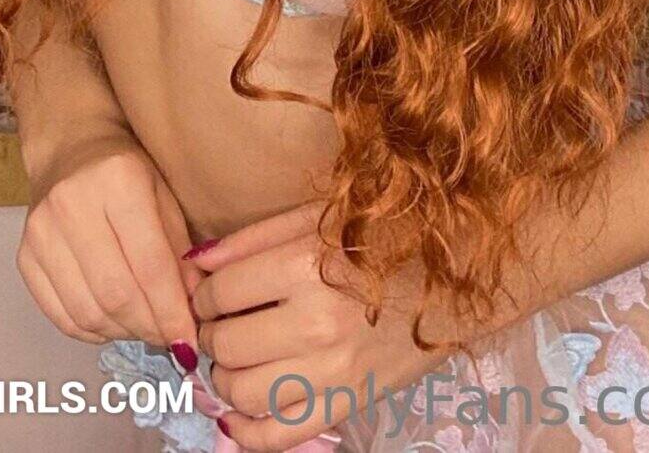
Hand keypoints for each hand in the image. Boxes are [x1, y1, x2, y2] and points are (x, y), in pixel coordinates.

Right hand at [16, 120, 201, 362]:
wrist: (70, 147)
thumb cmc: (128, 168)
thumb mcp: (164, 193)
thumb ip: (180, 248)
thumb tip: (194, 307)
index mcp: (118, 180)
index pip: (150, 264)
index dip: (172, 310)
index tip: (190, 340)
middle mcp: (72, 205)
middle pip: (116, 293)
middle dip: (149, 327)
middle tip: (170, 337)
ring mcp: (41, 233)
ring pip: (87, 311)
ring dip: (123, 333)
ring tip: (145, 329)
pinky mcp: (23, 257)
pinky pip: (60, 315)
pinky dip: (92, 331)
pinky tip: (114, 324)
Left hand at [189, 198, 457, 451]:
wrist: (453, 283)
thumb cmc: (385, 239)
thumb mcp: (320, 219)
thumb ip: (253, 238)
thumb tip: (194, 260)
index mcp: (309, 265)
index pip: (221, 291)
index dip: (205, 291)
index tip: (213, 290)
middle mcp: (317, 322)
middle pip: (226, 343)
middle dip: (213, 333)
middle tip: (224, 321)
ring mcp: (333, 371)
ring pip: (242, 393)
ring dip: (224, 378)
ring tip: (236, 357)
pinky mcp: (347, 403)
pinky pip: (277, 435)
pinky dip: (244, 432)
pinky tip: (234, 414)